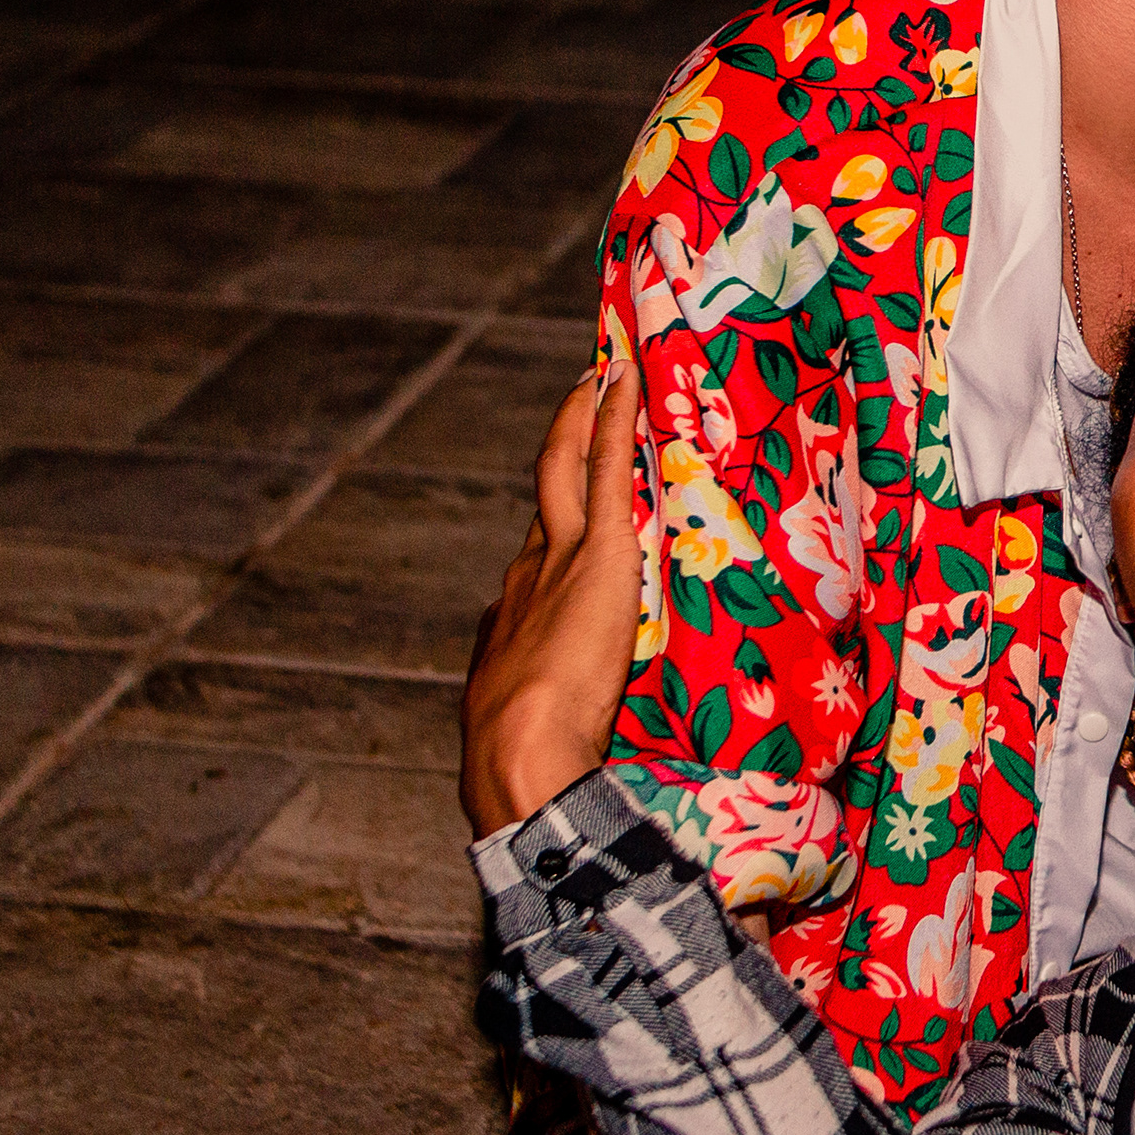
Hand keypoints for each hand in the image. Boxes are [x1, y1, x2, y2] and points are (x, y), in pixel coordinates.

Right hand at [461, 361, 647, 838]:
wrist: (521, 758)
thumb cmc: (537, 761)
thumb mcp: (546, 725)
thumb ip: (565, 703)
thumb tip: (584, 709)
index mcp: (513, 618)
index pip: (544, 551)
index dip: (562, 516)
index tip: (575, 491)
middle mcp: (527, 575)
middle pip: (547, 494)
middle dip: (564, 444)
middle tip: (583, 394)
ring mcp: (557, 558)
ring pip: (568, 468)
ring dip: (586, 417)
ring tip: (604, 373)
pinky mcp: (593, 552)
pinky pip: (602, 468)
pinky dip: (610, 420)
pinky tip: (620, 381)